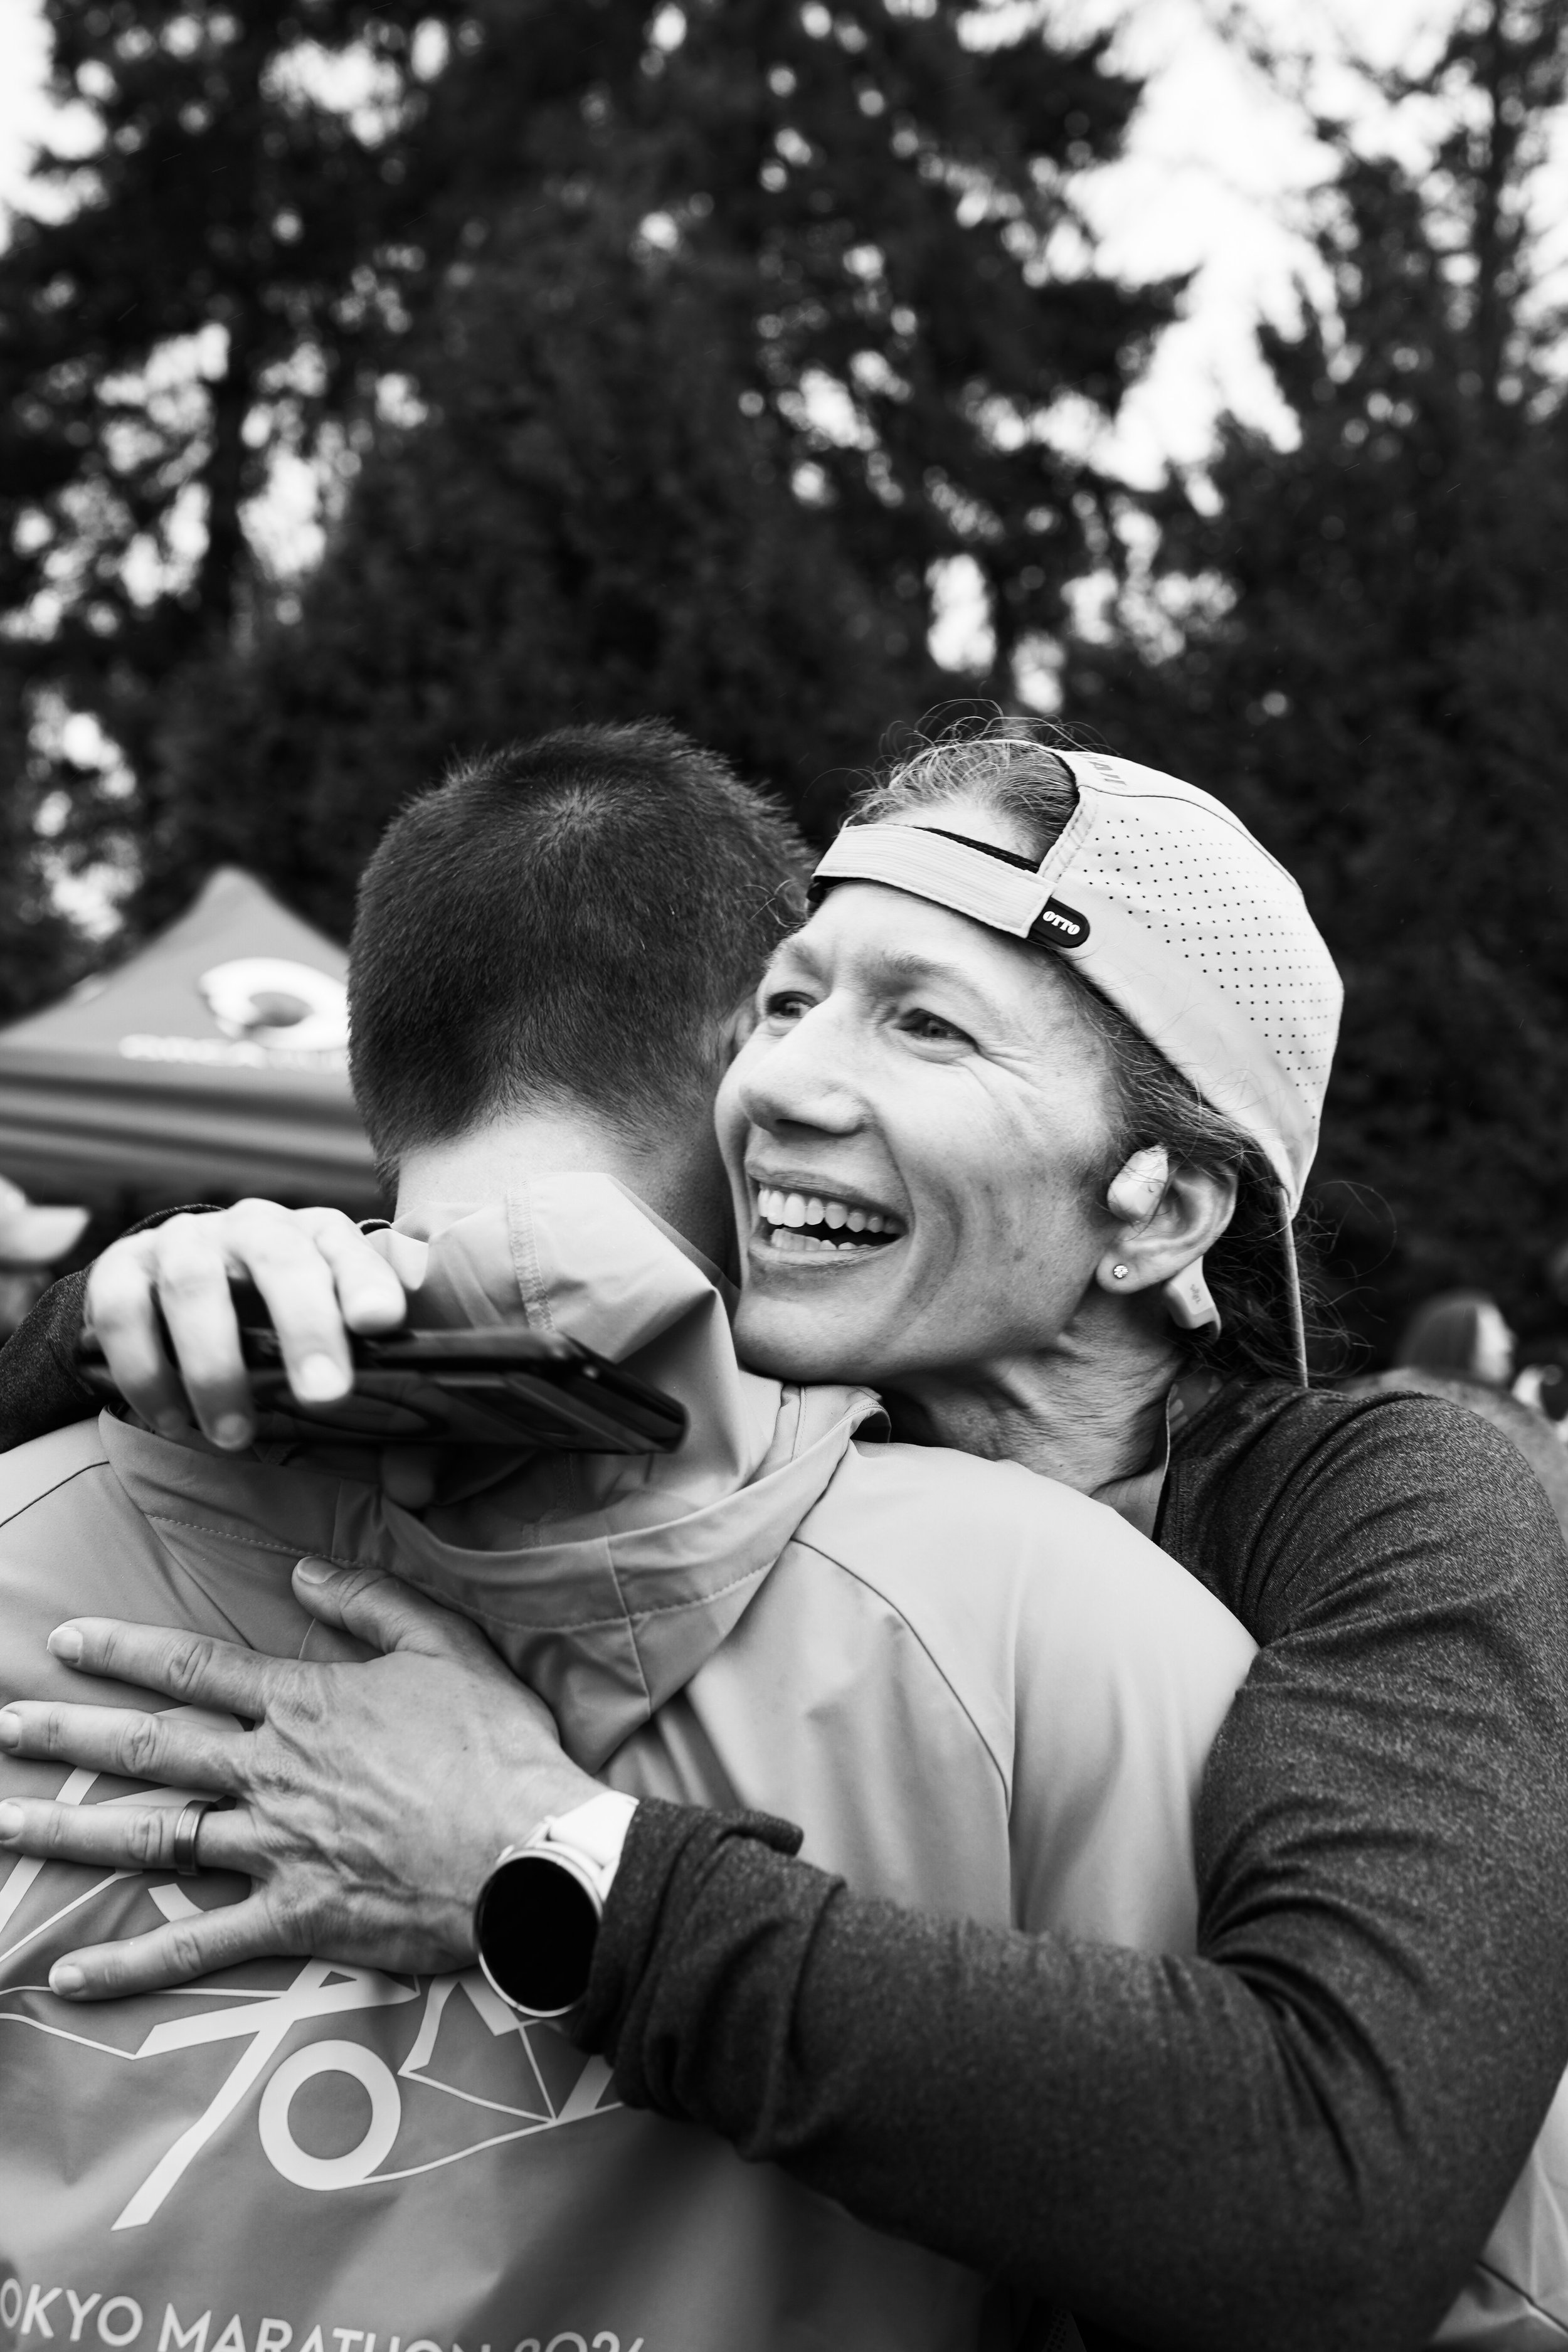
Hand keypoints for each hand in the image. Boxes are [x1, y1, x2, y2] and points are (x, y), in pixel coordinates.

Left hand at [0, 1561, 598, 1998]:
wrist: (530, 1849)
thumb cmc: (497, 1744)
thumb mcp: (445, 1644)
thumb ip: (370, 1601)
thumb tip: (301, 1572)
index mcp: (305, 1704)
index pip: (196, 1667)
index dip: (126, 1651)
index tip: (65, 1642)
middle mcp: (272, 1773)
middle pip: (150, 1749)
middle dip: (67, 1736)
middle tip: (3, 1725)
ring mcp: (274, 1849)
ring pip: (152, 1840)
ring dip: (70, 1835)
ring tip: (2, 1826)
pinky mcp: (292, 1919)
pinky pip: (196, 1945)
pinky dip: (130, 1962)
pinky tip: (67, 1975)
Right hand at [85, 1199, 410, 1451]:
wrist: (166, 1285)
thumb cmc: (267, 1321)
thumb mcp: (321, 1341)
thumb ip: (370, 1396)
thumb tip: (418, 1484)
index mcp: (313, 1236)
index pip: (347, 1247)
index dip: (367, 1280)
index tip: (383, 1322)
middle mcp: (251, 1227)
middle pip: (280, 1259)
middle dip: (306, 1327)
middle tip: (325, 1394)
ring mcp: (183, 1242)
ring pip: (196, 1286)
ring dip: (217, 1367)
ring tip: (236, 1436)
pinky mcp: (120, 1269)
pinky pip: (126, 1314)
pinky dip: (147, 1372)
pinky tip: (171, 1421)